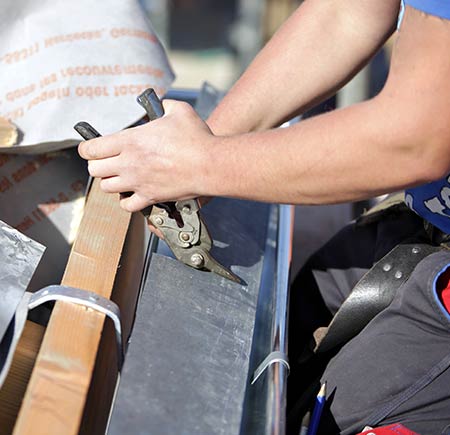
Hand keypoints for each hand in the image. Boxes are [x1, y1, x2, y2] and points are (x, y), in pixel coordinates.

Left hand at [78, 100, 213, 212]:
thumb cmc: (196, 138)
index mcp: (131, 140)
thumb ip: (166, 106)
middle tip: (108, 163)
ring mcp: (138, 182)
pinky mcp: (150, 196)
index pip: (92, 148)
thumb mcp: (180, 111)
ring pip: (107, 188)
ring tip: (121, 178)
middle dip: (98, 166)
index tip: (90, 149)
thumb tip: (163, 106)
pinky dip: (126, 202)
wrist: (210, 164)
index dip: (87, 149)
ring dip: (111, 182)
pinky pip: (127, 206)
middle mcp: (129, 162)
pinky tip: (133, 194)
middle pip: (95, 170)